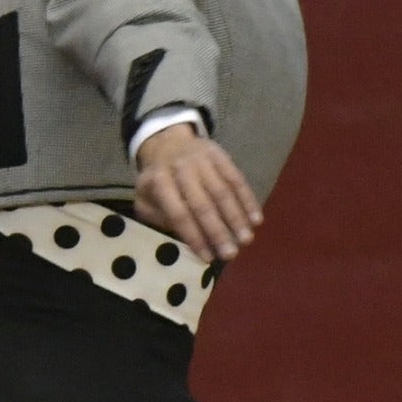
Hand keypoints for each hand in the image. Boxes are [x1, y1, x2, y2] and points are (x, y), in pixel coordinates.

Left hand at [132, 121, 261, 263]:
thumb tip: (181, 236)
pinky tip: (256, 218)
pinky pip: (236, 179)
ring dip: (236, 218)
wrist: (168, 143)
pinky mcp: (220, 155)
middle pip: (202, 204)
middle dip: (218, 232)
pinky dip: (248, 199)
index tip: (208, 257)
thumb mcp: (145, 198)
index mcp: (159, 181)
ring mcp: (202, 160)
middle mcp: (181, 169)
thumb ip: (157, 217)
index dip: (194, 237)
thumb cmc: (158, 180)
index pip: (178, 214)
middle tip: (231, 254)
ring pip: (222, 191)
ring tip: (246, 240)